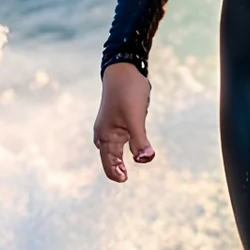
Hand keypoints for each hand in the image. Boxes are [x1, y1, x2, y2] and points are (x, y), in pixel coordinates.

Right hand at [94, 62, 154, 179]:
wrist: (123, 69)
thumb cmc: (128, 92)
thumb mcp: (136, 117)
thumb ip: (140, 140)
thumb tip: (145, 159)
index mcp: (106, 135)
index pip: (109, 162)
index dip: (116, 173)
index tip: (124, 180)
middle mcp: (104, 133)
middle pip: (109, 157)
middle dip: (116, 168)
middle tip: (125, 178)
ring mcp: (110, 126)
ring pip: (112, 149)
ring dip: (117, 159)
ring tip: (124, 169)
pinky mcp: (117, 120)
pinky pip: (118, 139)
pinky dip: (121, 148)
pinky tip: (127, 149)